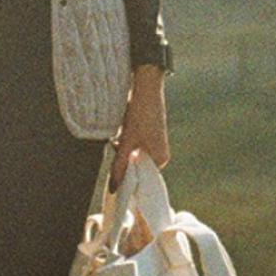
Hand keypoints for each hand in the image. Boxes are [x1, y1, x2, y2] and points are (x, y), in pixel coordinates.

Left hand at [108, 64, 169, 192]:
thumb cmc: (140, 115)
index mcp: (160, 159)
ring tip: (121, 132)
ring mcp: (155, 142)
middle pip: (134, 164)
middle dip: (122, 157)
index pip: (140, 177)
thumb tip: (114, 189)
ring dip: (122, 147)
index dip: (126, 172)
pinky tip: (123, 127)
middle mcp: (161, 153)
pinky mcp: (149, 132)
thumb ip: (119, 166)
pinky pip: (134, 142)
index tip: (115, 165)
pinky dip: (125, 138)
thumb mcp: (126, 142)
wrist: (146, 86)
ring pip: (132, 152)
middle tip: (117, 142)